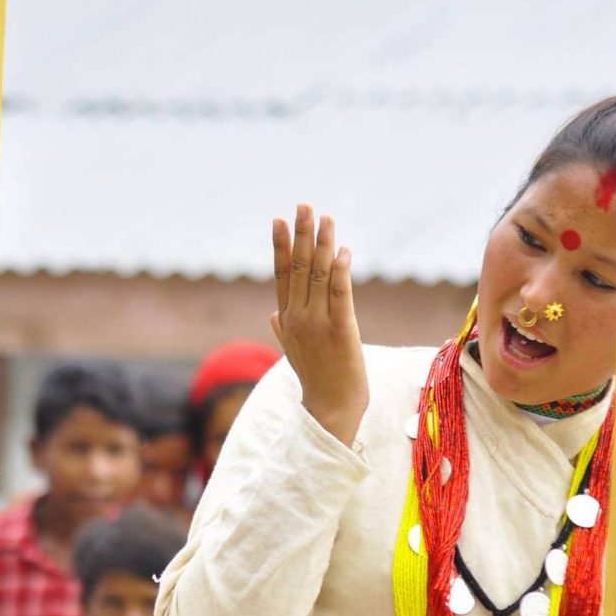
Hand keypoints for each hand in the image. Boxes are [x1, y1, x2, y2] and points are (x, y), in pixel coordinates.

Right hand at [272, 204, 368, 445]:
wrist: (330, 410)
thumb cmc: (317, 381)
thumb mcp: (295, 352)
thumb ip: (283, 330)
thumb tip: (273, 314)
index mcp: (287, 319)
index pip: (281, 275)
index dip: (281, 246)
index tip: (279, 220)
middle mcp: (298, 318)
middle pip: (298, 268)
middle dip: (301, 234)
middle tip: (305, 206)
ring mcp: (318, 324)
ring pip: (318, 276)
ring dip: (323, 245)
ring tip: (327, 219)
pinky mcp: (341, 331)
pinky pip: (339, 296)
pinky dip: (340, 272)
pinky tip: (342, 252)